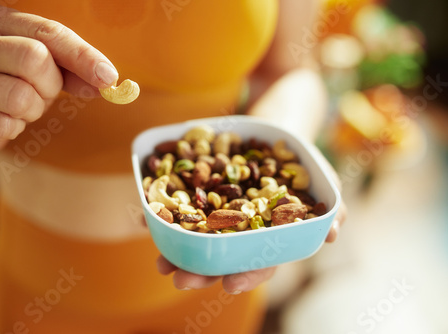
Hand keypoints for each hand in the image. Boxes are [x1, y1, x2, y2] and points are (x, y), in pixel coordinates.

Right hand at [0, 3, 116, 158]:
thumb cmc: (3, 81)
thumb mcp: (36, 67)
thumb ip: (70, 69)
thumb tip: (105, 82)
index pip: (48, 32)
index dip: (83, 56)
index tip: (108, 77)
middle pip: (33, 58)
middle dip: (50, 85)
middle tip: (41, 93)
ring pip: (20, 98)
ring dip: (31, 111)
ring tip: (17, 108)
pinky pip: (3, 126)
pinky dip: (12, 130)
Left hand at [156, 151, 346, 293]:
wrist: (280, 131)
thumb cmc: (303, 164)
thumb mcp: (322, 182)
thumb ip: (330, 207)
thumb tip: (332, 232)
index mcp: (269, 237)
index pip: (259, 263)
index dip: (245, 274)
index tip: (228, 283)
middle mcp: (242, 230)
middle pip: (221, 256)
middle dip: (201, 271)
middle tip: (180, 278)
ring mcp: (220, 213)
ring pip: (197, 238)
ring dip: (178, 251)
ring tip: (161, 260)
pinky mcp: (202, 191)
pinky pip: (182, 206)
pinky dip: (165, 214)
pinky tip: (147, 217)